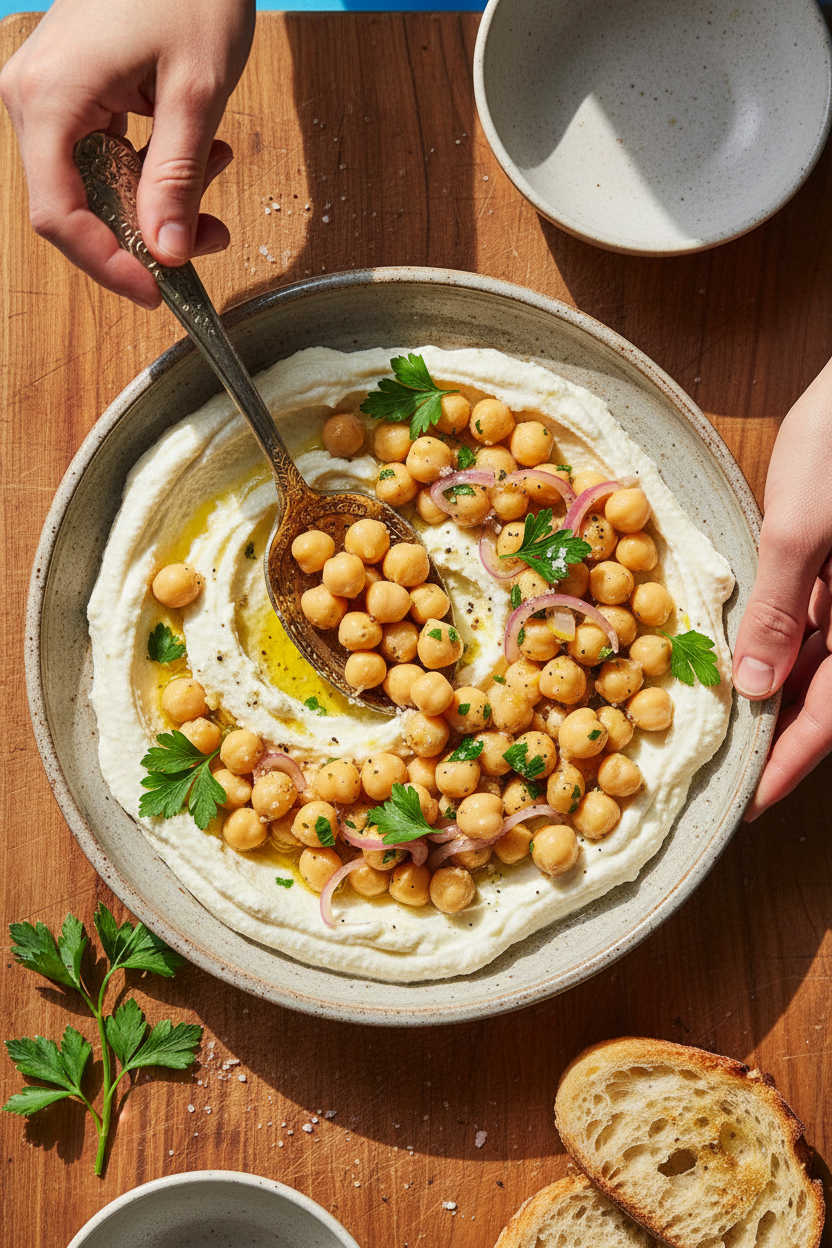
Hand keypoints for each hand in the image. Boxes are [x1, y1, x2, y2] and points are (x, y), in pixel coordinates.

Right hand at [0, 0, 254, 306]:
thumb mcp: (195, 93)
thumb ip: (177, 179)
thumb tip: (170, 252)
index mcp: (49, 100)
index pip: (59, 216)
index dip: (108, 265)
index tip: (159, 291)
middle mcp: (35, 99)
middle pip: (76, 206)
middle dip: (147, 232)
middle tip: (211, 235)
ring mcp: (52, 93)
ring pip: (97, 183)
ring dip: (159, 197)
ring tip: (218, 170)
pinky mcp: (76, 88)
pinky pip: (106, 151)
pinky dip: (154, 165)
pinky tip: (203, 151)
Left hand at [732, 356, 831, 819]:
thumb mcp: (804, 525)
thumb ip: (780, 609)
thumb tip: (754, 689)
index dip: (791, 764)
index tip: (750, 804)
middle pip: (826, 692)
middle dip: (778, 736)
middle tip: (725, 771)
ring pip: (815, 658)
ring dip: (771, 691)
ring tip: (719, 723)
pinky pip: (807, 617)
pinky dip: (774, 641)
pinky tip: (737, 653)